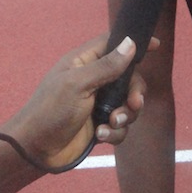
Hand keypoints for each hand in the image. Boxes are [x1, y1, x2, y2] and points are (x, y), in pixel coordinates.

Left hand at [0, 34, 152, 168]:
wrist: (34, 150)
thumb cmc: (50, 110)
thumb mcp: (78, 84)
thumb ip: (106, 66)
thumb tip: (130, 42)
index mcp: (84, 62)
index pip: (113, 44)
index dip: (133, 43)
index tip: (157, 46)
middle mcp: (94, 80)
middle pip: (129, 78)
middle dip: (135, 92)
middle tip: (134, 104)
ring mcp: (98, 103)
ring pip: (128, 104)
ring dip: (124, 116)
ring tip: (110, 124)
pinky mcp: (100, 125)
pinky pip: (120, 126)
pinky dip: (114, 133)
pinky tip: (100, 136)